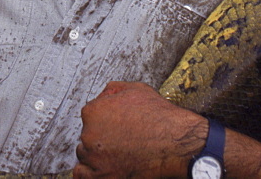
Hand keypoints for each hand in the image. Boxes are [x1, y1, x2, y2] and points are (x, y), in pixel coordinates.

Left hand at [74, 82, 205, 178]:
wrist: (176, 143)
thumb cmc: (160, 118)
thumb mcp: (136, 90)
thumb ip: (112, 90)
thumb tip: (102, 96)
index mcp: (93, 111)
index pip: (89, 116)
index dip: (104, 120)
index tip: (114, 126)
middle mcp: (89, 134)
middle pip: (87, 136)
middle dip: (101, 137)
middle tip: (120, 139)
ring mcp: (95, 156)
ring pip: (86, 155)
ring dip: (98, 154)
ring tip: (119, 152)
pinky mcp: (102, 176)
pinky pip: (84, 174)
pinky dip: (92, 172)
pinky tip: (105, 167)